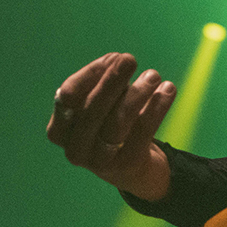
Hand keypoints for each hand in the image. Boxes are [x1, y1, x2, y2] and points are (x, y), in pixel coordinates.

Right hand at [46, 53, 176, 201]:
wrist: (131, 169)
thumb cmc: (109, 125)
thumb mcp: (101, 104)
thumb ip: (104, 81)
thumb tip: (117, 59)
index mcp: (59, 130)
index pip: (68, 97)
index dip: (90, 75)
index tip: (113, 57)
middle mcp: (74, 149)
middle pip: (92, 109)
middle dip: (112, 80)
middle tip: (130, 59)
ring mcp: (100, 162)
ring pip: (117, 122)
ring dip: (137, 93)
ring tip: (154, 75)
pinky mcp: (127, 165)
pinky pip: (143, 132)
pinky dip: (157, 108)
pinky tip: (168, 89)